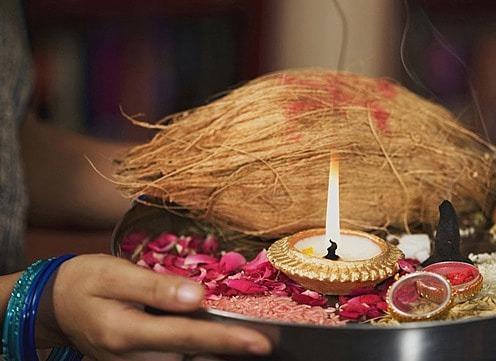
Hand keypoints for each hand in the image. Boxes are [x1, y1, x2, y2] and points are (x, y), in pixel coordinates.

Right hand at [38, 254, 270, 359]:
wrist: (57, 305)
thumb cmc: (87, 282)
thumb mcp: (115, 274)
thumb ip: (156, 288)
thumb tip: (197, 296)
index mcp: (127, 333)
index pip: (188, 337)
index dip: (227, 340)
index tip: (261, 342)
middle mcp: (134, 359)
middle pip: (194, 359)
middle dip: (231, 352)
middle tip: (269, 341)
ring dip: (220, 356)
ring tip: (252, 343)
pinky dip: (203, 355)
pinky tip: (223, 345)